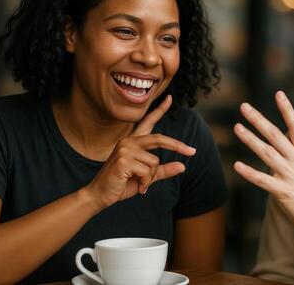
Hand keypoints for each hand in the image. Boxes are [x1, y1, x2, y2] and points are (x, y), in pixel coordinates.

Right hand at [84, 95, 195, 209]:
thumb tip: (183, 166)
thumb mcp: (146, 177)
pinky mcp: (123, 160)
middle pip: (159, 139)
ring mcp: (125, 149)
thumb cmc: (121, 185)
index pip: (148, 122)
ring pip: (154, 162)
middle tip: (193, 152)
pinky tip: (137, 187)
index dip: (160, 110)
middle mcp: (128, 142)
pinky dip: (146, 182)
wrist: (100, 196)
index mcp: (133, 142)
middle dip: (177, 145)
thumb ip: (162, 171)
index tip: (170, 98)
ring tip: (141, 185)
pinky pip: (147, 170)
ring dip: (151, 178)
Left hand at [233, 91, 293, 232]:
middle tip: (244, 107)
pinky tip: (237, 165)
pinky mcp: (283, 191)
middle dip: (259, 119)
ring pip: (267, 153)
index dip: (287, 109)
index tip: (278, 93)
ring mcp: (290, 175)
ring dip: (250, 140)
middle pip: (276, 135)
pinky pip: (263, 180)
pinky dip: (250, 173)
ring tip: (237, 127)